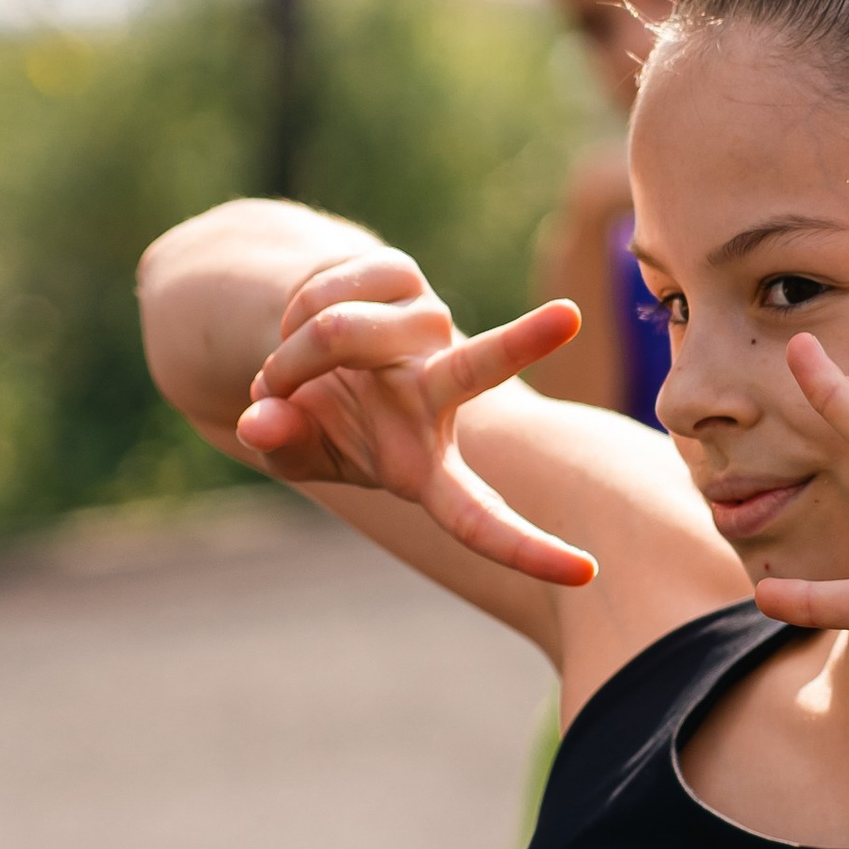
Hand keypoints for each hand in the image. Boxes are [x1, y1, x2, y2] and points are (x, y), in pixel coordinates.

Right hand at [236, 251, 594, 587]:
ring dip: (287, 357)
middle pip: (476, 370)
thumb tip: (261, 422)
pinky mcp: (404, 277)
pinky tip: (299, 329)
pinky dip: (289, 317)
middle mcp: (441, 391)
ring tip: (282, 374)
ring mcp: (428, 327)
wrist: (299, 344)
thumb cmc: (312, 420)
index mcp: (426, 463)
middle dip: (521, 343)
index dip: (526, 549)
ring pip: (337, 333)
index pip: (479, 517)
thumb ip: (282, 448)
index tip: (587, 571)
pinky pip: (324, 293)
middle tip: (571, 318)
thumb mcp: (294, 452)